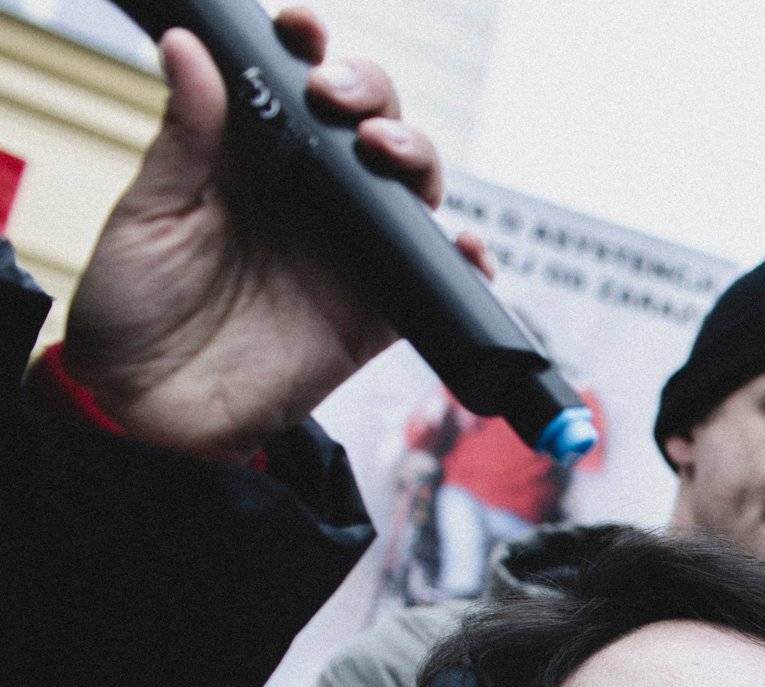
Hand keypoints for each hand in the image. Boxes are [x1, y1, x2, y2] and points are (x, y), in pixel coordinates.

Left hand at [59, 8, 489, 462]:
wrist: (154, 408)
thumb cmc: (135, 306)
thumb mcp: (149, 211)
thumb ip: (184, 135)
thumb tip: (189, 49)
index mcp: (250, 157)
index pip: (292, 85)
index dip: (309, 48)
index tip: (303, 30)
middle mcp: (309, 194)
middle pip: (368, 121)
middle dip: (369, 93)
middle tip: (341, 100)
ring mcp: (349, 249)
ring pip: (410, 185)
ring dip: (416, 157)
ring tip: (388, 154)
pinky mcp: (377, 308)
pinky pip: (439, 276)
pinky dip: (467, 260)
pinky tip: (464, 246)